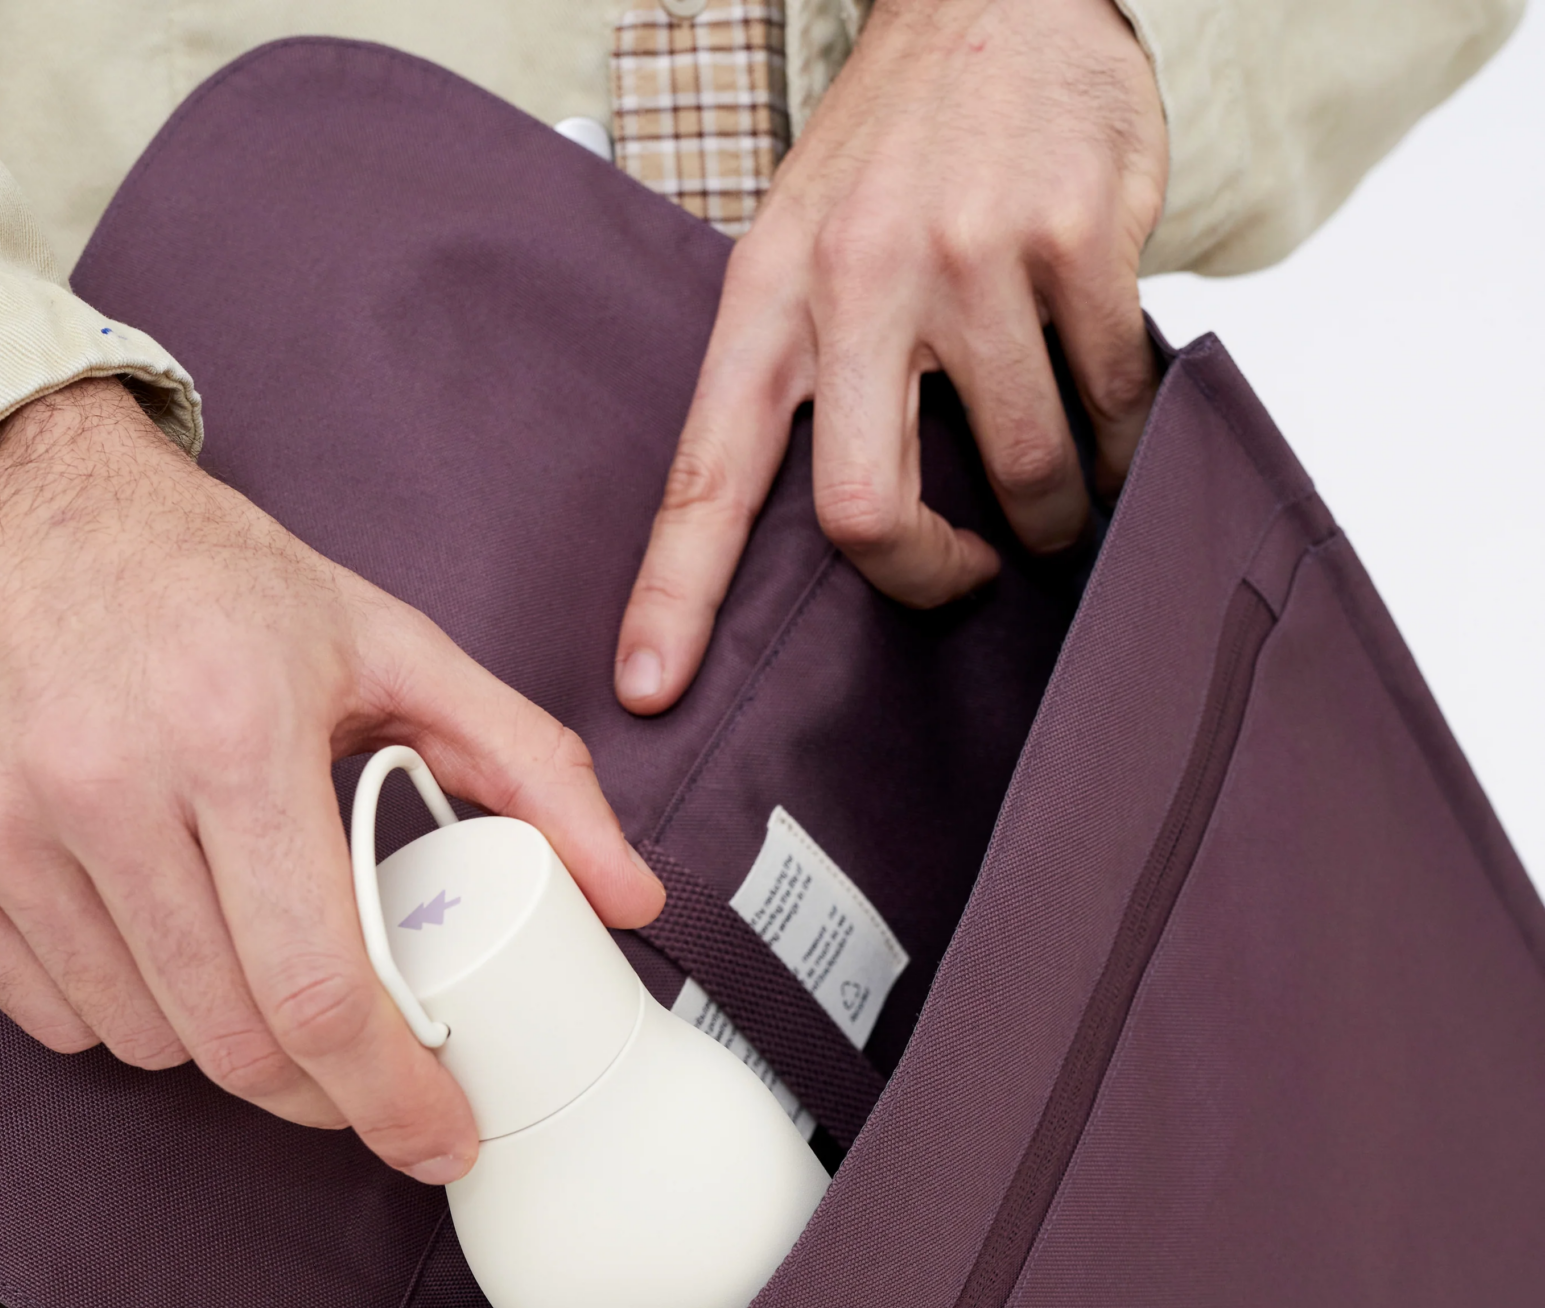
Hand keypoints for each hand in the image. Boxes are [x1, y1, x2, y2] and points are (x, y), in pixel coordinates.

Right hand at [0, 378, 661, 1180]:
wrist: (15, 502)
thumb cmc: (215, 585)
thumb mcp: (392, 648)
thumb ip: (529, 769)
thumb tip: (632, 898)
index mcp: (235, 729)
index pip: (320, 988)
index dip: (390, 1097)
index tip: (437, 1138)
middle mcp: (103, 779)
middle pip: (235, 1040)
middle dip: (321, 1093)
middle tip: (364, 1077)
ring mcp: (2, 822)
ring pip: (145, 1041)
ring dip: (219, 1044)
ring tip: (251, 964)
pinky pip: (52, 1017)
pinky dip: (119, 1011)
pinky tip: (154, 939)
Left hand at [615, 0, 1166, 713]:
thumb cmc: (900, 149)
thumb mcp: (804, 244)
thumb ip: (804, 378)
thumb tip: (831, 545)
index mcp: (770, 298)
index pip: (704, 472)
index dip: (673, 593)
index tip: (647, 691)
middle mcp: (859, 280)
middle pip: (865, 512)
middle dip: (929, 577)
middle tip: (967, 573)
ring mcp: (972, 258)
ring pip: (1022, 475)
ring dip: (1053, 516)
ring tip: (1061, 488)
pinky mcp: (1076, 239)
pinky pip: (1112, 405)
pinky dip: (1125, 443)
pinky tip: (1116, 422)